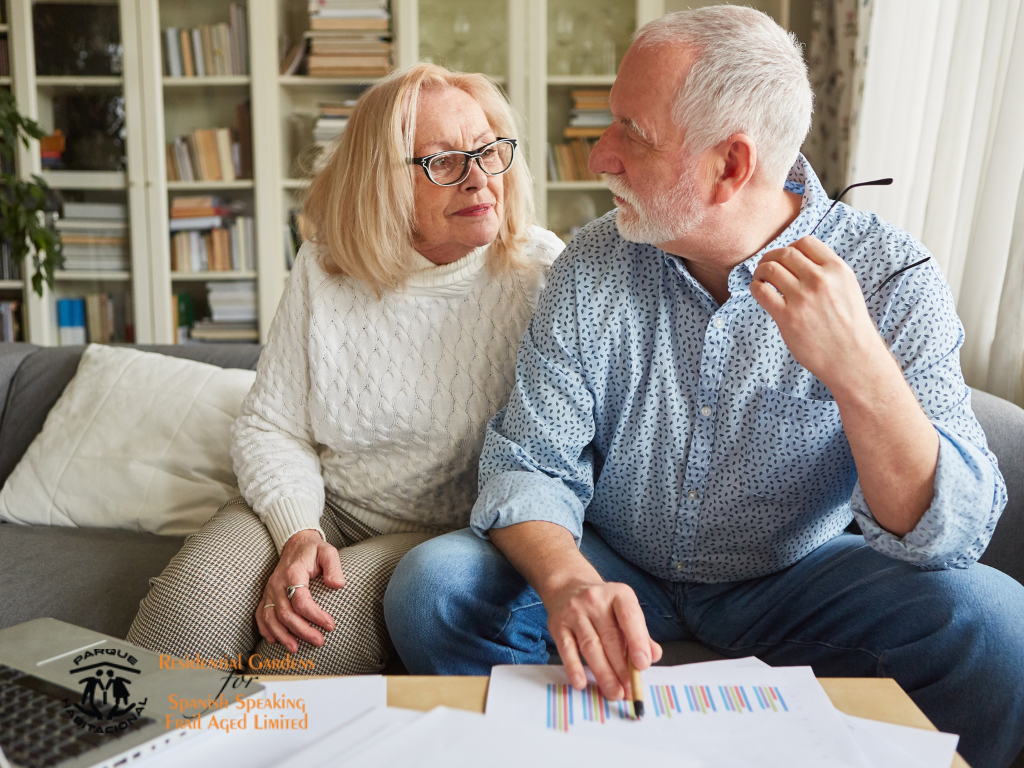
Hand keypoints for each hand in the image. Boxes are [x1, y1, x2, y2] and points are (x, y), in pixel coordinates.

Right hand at [255, 529, 344, 652]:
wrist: (296, 543)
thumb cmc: (314, 550)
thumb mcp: (328, 552)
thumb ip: (334, 566)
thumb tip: (337, 585)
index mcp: (293, 573)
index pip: (301, 600)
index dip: (315, 615)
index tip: (330, 625)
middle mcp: (278, 583)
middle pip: (286, 613)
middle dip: (302, 631)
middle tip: (319, 641)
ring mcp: (269, 590)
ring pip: (270, 617)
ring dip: (282, 635)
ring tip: (295, 648)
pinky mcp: (267, 595)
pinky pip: (261, 614)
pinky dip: (266, 629)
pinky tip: (275, 640)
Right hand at [544, 578, 661, 700]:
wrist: (568, 586)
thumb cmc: (603, 605)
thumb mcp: (624, 610)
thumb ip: (640, 633)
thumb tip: (653, 656)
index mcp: (618, 594)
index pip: (629, 617)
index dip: (637, 642)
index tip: (642, 666)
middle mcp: (595, 600)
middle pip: (610, 638)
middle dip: (622, 668)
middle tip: (630, 690)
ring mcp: (574, 612)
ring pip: (591, 646)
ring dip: (603, 673)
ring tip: (614, 692)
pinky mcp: (558, 625)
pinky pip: (567, 649)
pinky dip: (574, 668)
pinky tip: (581, 683)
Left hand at [749, 236, 888, 393]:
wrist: (852, 358)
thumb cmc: (849, 327)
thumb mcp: (847, 289)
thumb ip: (828, 272)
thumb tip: (800, 260)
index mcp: (837, 270)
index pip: (806, 242)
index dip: (790, 247)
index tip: (785, 258)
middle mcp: (820, 280)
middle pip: (785, 253)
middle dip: (771, 257)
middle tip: (766, 266)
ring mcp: (803, 298)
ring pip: (770, 269)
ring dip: (760, 270)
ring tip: (760, 278)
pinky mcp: (787, 316)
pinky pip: (761, 291)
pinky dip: (755, 287)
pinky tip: (759, 291)